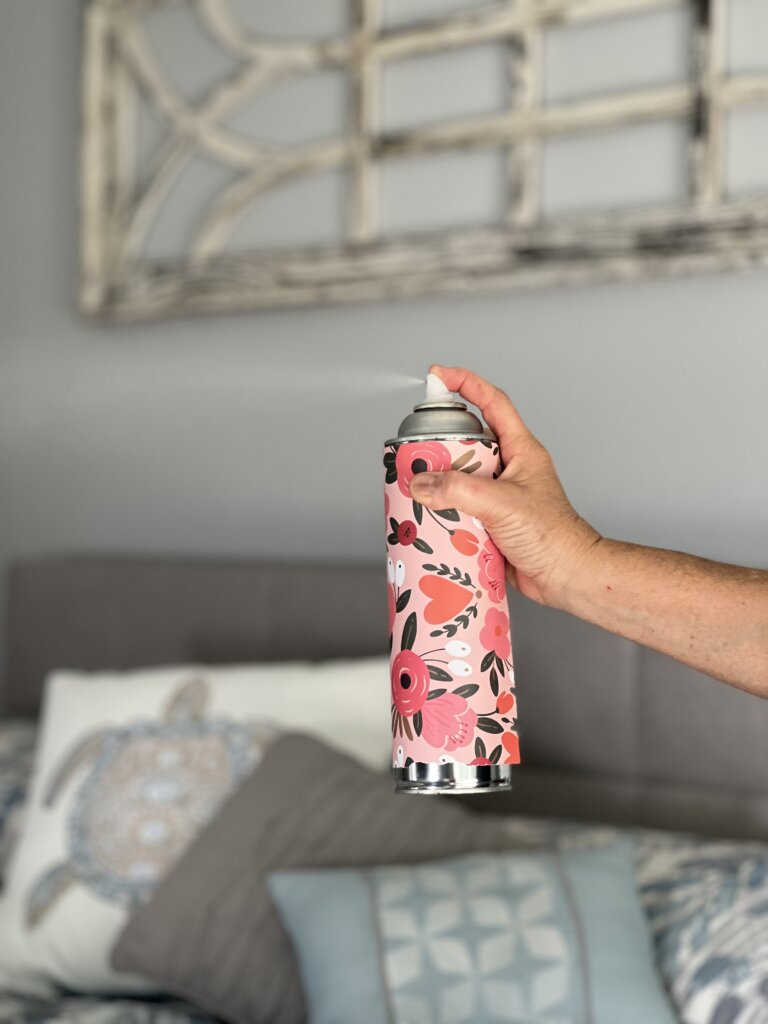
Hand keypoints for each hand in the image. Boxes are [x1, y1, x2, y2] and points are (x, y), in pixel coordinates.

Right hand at [408, 365, 601, 606]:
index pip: (492, 402)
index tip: (438, 376)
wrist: (567, 577)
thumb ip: (459, 490)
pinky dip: (444, 513)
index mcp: (521, 450)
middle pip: (467, 443)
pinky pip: (461, 509)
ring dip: (440, 484)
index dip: (465, 383)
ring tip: (419, 490)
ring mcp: (500, 495)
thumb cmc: (554, 536)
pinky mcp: (491, 521)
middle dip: (440, 445)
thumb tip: (421, 483)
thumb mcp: (502, 504)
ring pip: (460, 478)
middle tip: (417, 451)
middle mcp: (510, 469)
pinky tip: (432, 521)